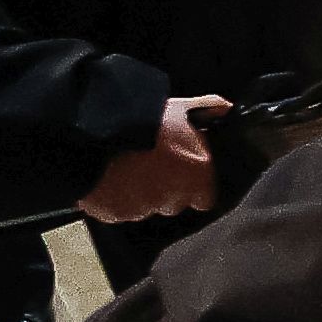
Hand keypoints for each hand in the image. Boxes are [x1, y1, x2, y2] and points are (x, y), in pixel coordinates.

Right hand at [84, 95, 225, 222]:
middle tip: (149, 167)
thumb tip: (224, 108)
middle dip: (164, 190)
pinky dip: (115, 200)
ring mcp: (144, 208)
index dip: (193, 187)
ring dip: (138, 195)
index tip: (181, 175)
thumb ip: (208, 108)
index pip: (205, 198)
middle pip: (173, 204)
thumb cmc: (143, 118)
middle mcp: (174, 197)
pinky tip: (109, 179)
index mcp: (197, 175)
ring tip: (126, 170)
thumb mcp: (181, 106)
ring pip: (145, 208)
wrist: (97, 130)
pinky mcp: (117, 214)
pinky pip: (119, 212)